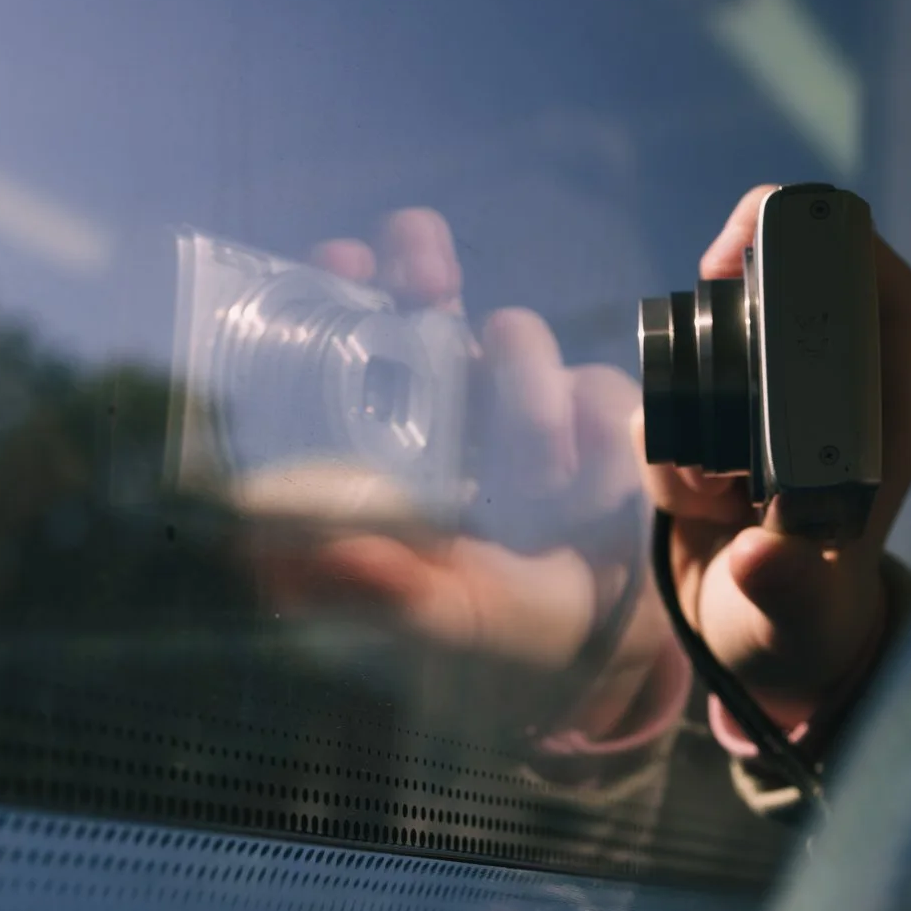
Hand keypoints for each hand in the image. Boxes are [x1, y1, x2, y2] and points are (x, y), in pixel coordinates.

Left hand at [250, 208, 673, 736]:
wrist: (613, 648)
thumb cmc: (502, 638)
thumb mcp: (439, 621)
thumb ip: (382, 590)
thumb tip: (298, 553)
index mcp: (383, 447)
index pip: (341, 342)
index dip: (329, 289)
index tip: (347, 269)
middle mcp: (442, 410)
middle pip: (414, 288)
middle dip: (418, 261)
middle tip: (427, 281)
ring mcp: (517, 403)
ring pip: (511, 336)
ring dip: (530, 393)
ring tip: (550, 479)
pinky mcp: (592, 411)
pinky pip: (594, 384)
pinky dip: (596, 429)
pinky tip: (597, 487)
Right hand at [645, 185, 910, 730]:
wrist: (766, 657)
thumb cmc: (806, 634)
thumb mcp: (800, 620)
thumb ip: (787, 589)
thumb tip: (760, 554)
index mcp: (883, 424)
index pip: (883, 294)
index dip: (835, 245)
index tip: (759, 255)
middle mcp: (833, 405)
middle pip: (797, 291)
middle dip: (740, 299)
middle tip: (703, 326)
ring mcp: (771, 416)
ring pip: (722, 346)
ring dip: (688, 397)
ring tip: (706, 492)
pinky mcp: (717, 436)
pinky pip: (675, 402)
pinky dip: (661, 446)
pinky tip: (691, 510)